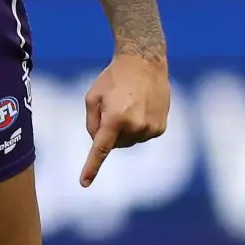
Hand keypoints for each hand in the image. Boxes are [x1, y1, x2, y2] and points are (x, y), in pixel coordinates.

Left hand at [80, 51, 169, 187]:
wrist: (144, 61)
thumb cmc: (114, 78)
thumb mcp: (92, 97)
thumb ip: (92, 123)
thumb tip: (99, 142)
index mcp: (115, 118)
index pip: (101, 149)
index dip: (92, 167)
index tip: (84, 182)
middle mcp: (135, 126)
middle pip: (114, 144)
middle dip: (109, 131)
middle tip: (113, 107)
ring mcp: (150, 129)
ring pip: (129, 141)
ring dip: (124, 129)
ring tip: (128, 105)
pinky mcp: (160, 128)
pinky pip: (142, 136)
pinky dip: (138, 127)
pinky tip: (140, 108)